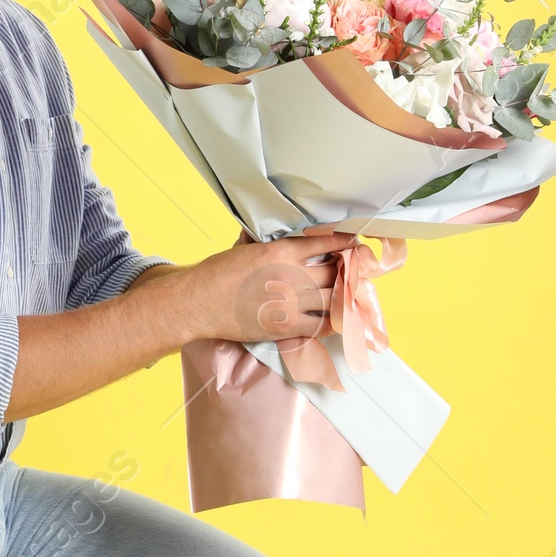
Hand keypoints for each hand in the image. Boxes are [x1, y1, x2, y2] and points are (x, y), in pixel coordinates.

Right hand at [182, 231, 354, 346]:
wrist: (200, 302)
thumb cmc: (217, 273)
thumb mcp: (244, 247)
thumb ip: (263, 240)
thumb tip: (267, 229)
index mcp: (282, 251)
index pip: (326, 242)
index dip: (345, 242)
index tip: (355, 243)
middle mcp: (292, 276)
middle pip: (337, 272)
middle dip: (348, 270)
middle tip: (353, 270)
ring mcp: (291, 304)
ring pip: (334, 299)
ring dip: (343, 296)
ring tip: (348, 294)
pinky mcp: (287, 327)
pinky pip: (322, 325)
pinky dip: (332, 321)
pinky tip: (334, 317)